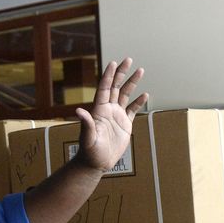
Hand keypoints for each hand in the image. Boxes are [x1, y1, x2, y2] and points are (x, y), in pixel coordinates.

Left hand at [74, 57, 147, 171]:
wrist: (97, 163)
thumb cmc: (89, 152)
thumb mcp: (87, 138)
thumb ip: (86, 124)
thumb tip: (78, 111)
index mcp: (99, 110)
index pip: (104, 88)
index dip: (108, 75)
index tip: (113, 63)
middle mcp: (108, 109)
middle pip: (115, 86)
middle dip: (121, 73)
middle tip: (128, 59)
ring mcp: (117, 116)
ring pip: (125, 95)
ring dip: (132, 83)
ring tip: (140, 70)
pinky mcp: (125, 124)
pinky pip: (133, 109)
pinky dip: (139, 102)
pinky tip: (145, 94)